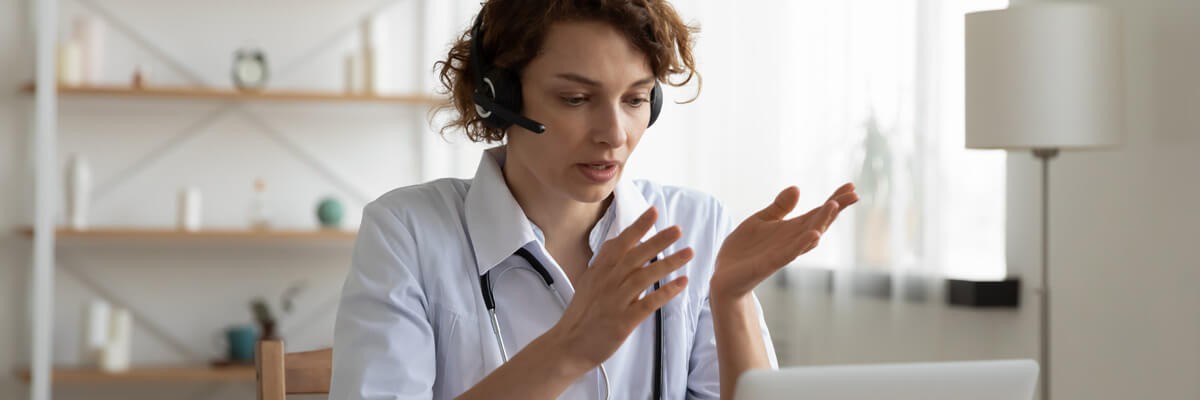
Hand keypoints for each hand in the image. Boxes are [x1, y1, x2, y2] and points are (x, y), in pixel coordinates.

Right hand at [548, 207, 692, 369]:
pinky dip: (666, 292)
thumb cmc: (582, 314)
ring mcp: (615, 301)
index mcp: (600, 271)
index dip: (638, 227)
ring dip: (668, 263)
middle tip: (677, 229)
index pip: (621, 243)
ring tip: (688, 252)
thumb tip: (618, 240)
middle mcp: (608, 282)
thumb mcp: (589, 281)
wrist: (568, 344)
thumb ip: (605, 261)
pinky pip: (648, 303)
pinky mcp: (623, 321)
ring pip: (644, 276)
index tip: (653, 211)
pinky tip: (681, 283)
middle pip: (635, 256)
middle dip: (658, 240)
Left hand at [711, 183, 858, 299]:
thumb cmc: (744, 250)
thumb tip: (797, 188)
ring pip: (807, 237)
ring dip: (821, 222)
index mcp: (790, 230)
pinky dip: (802, 244)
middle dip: (835, 208)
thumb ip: (779, 207)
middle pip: (818, 222)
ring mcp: (782, 253)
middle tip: (854, 194)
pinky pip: (789, 254)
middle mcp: (791, 241)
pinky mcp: (769, 264)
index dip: (834, 200)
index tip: (851, 185)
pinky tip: (814, 234)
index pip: (817, 212)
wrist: (724, 276)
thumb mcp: (760, 221)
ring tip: (834, 205)